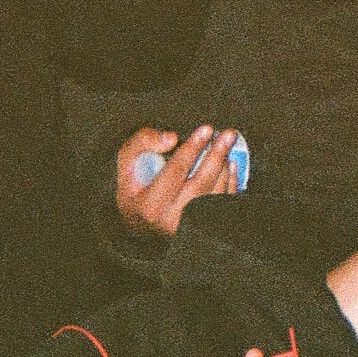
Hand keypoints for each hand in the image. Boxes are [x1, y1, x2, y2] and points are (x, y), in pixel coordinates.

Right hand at [114, 124, 242, 239]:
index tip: (205, 130)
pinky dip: (230, 183)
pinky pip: (222, 204)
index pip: (175, 171)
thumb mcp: (127, 163)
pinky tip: (230, 166)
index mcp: (149, 204)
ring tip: (226, 146)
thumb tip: (172, 138)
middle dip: (216, 155)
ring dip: (224, 167)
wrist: (139, 223)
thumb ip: (143, 143)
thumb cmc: (134, 189)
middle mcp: (170, 219)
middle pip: (200, 183)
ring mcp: (188, 226)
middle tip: (227, 135)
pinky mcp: (200, 226)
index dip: (192, 148)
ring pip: (214, 194)